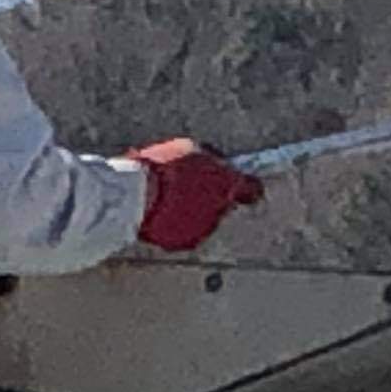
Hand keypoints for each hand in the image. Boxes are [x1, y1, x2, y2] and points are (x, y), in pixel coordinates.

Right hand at [132, 138, 264, 254]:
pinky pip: (185, 230)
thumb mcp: (191, 149)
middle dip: (211, 197)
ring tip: (167, 197)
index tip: (239, 184)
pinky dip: (176, 224)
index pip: (253, 190)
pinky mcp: (184, 242)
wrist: (137, 195)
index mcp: (228, 184)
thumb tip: (220, 165)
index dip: (247, 187)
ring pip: (204, 219)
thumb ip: (212, 160)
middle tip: (187, 184)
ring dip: (192, 211)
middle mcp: (222, 211)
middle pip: (223, 204)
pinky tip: (160, 210)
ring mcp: (203, 229)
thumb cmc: (162, 166)